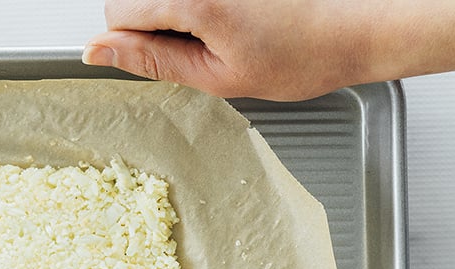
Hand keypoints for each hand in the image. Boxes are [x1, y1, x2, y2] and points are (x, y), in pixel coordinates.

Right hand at [84, 0, 454, 99]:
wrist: (356, 24)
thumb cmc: (299, 54)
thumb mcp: (216, 74)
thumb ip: (151, 59)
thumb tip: (98, 51)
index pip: (117, 11)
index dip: (135, 43)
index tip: (171, 57)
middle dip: (156, 21)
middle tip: (205, 45)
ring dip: (178, 11)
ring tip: (228, 27)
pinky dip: (200, 5)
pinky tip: (236, 15)